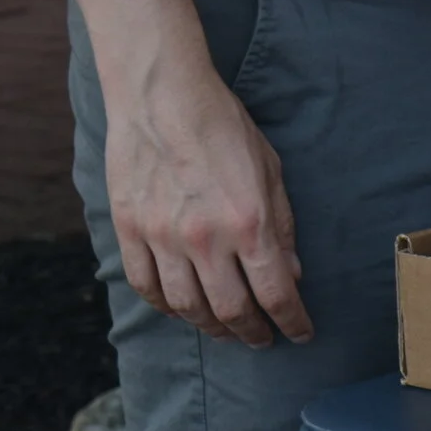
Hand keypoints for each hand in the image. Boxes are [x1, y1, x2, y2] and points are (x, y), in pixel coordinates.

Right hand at [85, 0, 313, 346]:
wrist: (160, 92)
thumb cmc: (222, 126)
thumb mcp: (270, 172)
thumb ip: (282, 228)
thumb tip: (290, 275)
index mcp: (248, 223)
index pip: (276, 295)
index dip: (292, 323)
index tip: (300, 333)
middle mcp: (205, 238)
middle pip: (231, 311)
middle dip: (252, 333)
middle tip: (261, 338)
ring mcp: (162, 236)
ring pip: (187, 307)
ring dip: (211, 326)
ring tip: (225, 328)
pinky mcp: (130, 228)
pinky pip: (146, 285)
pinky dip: (166, 306)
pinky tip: (182, 308)